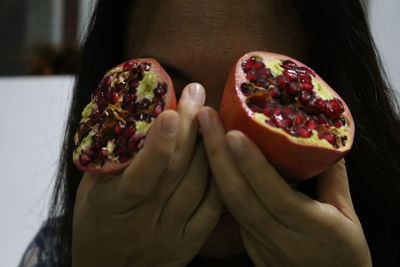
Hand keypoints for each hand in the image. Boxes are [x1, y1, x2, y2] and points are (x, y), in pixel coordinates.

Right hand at [72, 84, 221, 266]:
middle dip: (190, 128)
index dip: (158, 146)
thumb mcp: (90, 190)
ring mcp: (171, 235)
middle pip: (176, 173)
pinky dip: (221, 175)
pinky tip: (223, 150)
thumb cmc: (97, 223)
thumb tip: (133, 111)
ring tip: (210, 114)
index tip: (171, 112)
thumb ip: (110, 157)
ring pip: (200, 186)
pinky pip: (215, 207)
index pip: (140, 177)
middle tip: (196, 94)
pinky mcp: (190, 243)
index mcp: (112, 208)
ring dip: (209, 146)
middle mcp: (144, 222)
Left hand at [198, 107, 371, 266]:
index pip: (275, 196)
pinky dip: (215, 180)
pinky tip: (208, 155)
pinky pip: (227, 209)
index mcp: (311, 229)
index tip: (234, 134)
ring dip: (212, 164)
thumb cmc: (343, 253)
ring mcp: (258, 241)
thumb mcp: (348, 217)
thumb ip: (334, 179)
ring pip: (228, 201)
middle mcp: (278, 236)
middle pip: (239, 196)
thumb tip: (325, 141)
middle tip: (206, 118)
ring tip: (202, 130)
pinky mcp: (247, 242)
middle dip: (218, 154)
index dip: (253, 166)